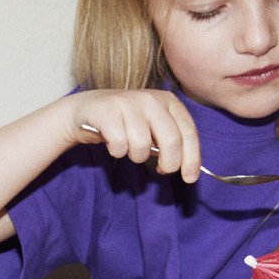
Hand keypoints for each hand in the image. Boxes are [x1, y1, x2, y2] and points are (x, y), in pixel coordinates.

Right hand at [65, 89, 201, 182]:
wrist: (86, 110)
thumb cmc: (125, 123)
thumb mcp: (152, 127)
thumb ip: (170, 142)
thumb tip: (188, 169)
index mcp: (168, 101)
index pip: (188, 132)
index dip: (192, 158)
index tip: (189, 179)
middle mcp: (151, 99)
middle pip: (171, 140)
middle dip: (169, 162)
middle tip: (159, 170)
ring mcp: (128, 103)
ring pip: (143, 145)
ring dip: (136, 156)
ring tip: (129, 149)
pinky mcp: (106, 111)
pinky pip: (119, 144)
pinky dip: (117, 151)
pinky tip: (113, 144)